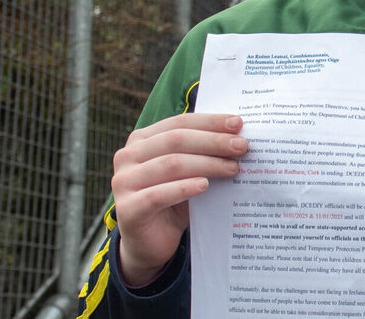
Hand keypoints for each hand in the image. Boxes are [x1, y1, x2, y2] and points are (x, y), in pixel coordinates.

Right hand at [111, 113, 247, 285]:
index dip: (210, 122)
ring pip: (171, 164)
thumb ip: (203, 153)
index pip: (179, 123)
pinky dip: (184, 188)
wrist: (151, 243)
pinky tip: (205, 185)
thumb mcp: (188, 172)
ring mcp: (123, 182)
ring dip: (206, 164)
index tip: (238, 124)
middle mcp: (128, 156)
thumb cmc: (174, 200)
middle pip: (176, 140)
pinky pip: (158, 195)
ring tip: (233, 168)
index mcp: (142, 140)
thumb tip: (238, 136)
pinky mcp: (126, 209)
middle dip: (213, 141)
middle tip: (242, 146)